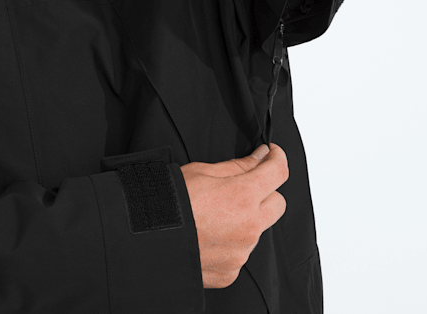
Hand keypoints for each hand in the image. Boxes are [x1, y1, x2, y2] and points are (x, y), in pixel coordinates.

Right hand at [180, 143, 287, 288]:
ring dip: (247, 219)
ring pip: (258, 229)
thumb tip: (260, 157)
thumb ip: (239, 166)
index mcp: (243, 196)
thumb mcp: (203, 171)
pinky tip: (210, 235)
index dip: (277, 159)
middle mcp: (249, 227)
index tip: (272, 155)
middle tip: (245, 186)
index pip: (278, 173)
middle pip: (277, 204)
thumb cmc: (170, 202)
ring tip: (215, 214)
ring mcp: (241, 252)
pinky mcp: (231, 271)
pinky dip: (231, 243)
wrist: (148, 239)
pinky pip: (241, 253)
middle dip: (267, 192)